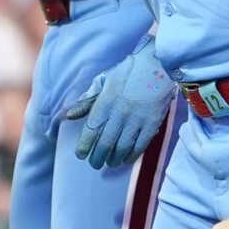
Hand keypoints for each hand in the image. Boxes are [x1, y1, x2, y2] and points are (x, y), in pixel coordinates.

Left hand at [64, 51, 175, 171]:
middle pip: (105, 143)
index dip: (84, 146)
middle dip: (98, 157)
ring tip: (110, 162)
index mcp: (105, 102)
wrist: (158, 65)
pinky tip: (127, 159)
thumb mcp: (104, 81)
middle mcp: (119, 113)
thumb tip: (70, 116)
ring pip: (122, 147)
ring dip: (114, 159)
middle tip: (95, 163)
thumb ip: (88, 101)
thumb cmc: (128, 72)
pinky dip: (131, 156)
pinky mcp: (152, 123)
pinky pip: (140, 145)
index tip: (81, 155)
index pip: (90, 130)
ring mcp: (136, 119)